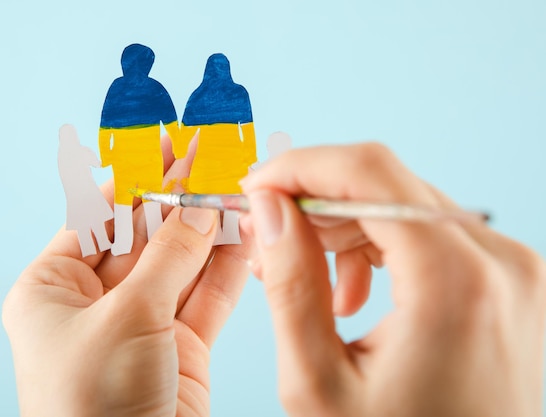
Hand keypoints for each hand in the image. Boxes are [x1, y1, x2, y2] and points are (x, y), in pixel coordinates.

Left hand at [3, 136, 253, 416]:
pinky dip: (231, 264)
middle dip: (183, 199)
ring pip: (184, 262)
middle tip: (214, 156)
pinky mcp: (183, 346)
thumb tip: (200, 204)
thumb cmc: (92, 410)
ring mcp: (143, 323)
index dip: (137, 179)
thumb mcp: (125, 318)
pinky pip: (209, 294)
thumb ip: (170, 256)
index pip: (101, 216)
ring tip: (241, 188)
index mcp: (53, 289)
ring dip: (213, 228)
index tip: (168, 144)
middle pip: (147, 235)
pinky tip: (248, 231)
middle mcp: (96, 303)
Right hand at [240, 143, 545, 416]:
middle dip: (316, 202)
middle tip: (270, 237)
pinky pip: (434, 236)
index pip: (368, 171)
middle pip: (389, 185)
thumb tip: (270, 209)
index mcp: (457, 284)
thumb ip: (291, 283)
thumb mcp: (318, 382)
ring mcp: (515, 271)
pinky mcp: (511, 283)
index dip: (301, 166)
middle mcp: (502, 264)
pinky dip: (384, 249)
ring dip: (347, 229)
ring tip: (311, 281)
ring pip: (408, 207)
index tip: (259, 187)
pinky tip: (354, 294)